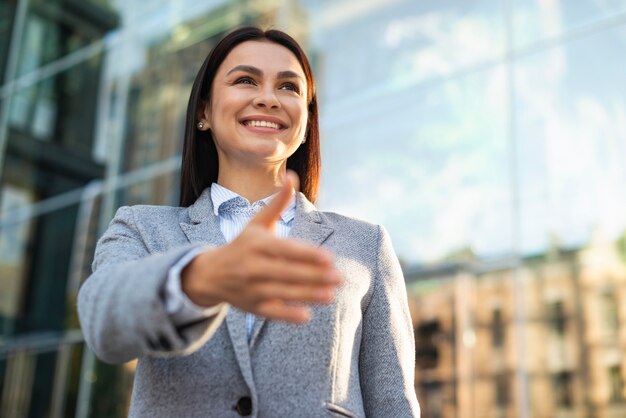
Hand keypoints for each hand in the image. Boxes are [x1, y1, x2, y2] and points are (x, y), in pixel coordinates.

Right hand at [181, 172, 341, 322]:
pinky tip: (306, 316)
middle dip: (314, 276)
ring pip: (282, 293)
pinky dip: (287, 315)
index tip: (329, 258)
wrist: (209, 274)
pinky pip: (271, 313)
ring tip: (330, 295)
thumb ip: (278, 203)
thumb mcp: (257, 223)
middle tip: (339, 277)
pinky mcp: (252, 307)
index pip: (285, 250)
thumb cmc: (241, 245)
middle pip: (287, 273)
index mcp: (256, 245)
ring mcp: (251, 288)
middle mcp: (252, 267)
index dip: (307, 255)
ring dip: (307, 295)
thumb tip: (292, 176)